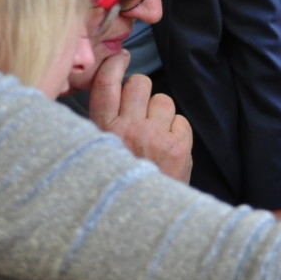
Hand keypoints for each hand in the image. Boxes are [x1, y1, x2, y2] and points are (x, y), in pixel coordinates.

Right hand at [89, 51, 192, 182]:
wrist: (143, 221)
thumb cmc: (119, 185)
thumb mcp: (98, 154)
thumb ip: (103, 124)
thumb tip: (114, 90)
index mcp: (102, 131)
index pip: (106, 85)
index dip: (114, 65)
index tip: (121, 58)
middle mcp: (127, 131)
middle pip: (139, 83)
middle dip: (142, 92)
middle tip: (140, 112)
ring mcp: (155, 138)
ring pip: (164, 100)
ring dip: (161, 113)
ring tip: (155, 136)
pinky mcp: (179, 148)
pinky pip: (181, 121)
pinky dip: (177, 132)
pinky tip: (168, 149)